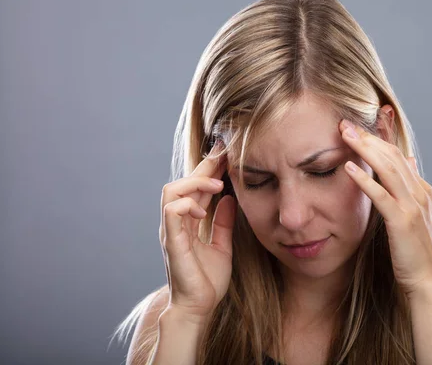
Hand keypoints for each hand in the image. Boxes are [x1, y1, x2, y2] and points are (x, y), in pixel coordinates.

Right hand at [159, 141, 236, 319]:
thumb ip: (222, 222)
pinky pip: (170, 211)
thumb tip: (228, 198)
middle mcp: (176, 222)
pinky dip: (186, 204)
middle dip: (203, 166)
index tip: (226, 155)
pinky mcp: (171, 241)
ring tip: (216, 185)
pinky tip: (203, 209)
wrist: (199, 307)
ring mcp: (171, 231)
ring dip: (194, 182)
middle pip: (183, 182)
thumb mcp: (222, 245)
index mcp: (187, 222)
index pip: (195, 188)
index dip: (208, 170)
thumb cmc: (207, 280)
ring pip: (171, 191)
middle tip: (224, 154)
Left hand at [339, 119, 431, 295]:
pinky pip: (381, 195)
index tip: (361, 123)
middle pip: (391, 156)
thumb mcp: (415, 216)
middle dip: (368, 136)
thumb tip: (408, 161)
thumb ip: (410, 188)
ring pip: (388, 168)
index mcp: (422, 191)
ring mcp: (413, 207)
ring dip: (365, 148)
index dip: (379, 138)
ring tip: (344, 133)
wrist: (429, 283)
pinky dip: (364, 179)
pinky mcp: (402, 222)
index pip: (398, 156)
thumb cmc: (416, 253)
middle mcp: (420, 193)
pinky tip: (348, 167)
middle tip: (345, 121)